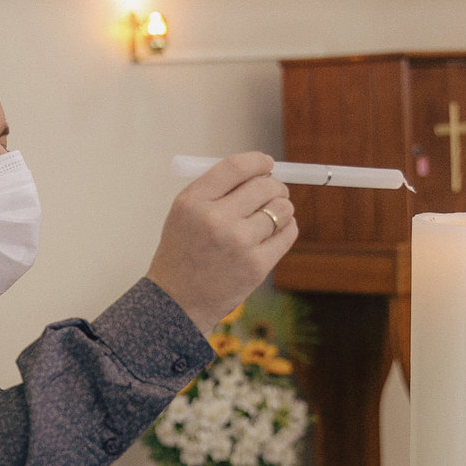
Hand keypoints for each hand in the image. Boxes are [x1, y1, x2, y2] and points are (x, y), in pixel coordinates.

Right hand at [145, 152, 296, 335]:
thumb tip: (261, 171)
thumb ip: (217, 190)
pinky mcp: (257, 266)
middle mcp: (215, 220)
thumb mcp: (183, 214)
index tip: (267, 164)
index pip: (236, 167)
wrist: (177, 303)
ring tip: (272, 216)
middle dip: (274, 186)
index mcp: (193, 202)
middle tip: (273, 192)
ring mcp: (238, 244)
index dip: (257, 162)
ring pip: (281, 208)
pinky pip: (288, 233)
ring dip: (282, 208)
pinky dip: (288, 227)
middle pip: (264, 186)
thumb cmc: (183, 255)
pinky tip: (277, 230)